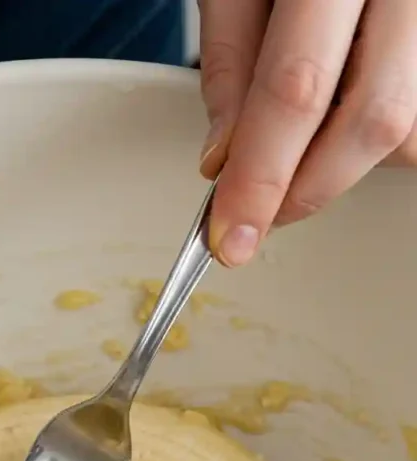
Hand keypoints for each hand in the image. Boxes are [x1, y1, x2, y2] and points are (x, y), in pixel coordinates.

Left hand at [198, 0, 416, 265]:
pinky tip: (352, 97)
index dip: (261, 177)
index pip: (298, 86)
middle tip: (259, 214)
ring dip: (348, 157)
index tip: (231, 238)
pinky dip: (379, 134)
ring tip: (310, 120)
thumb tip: (223, 161)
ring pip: (409, 131)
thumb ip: (230, 62)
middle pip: (375, 121)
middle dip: (307, 188)